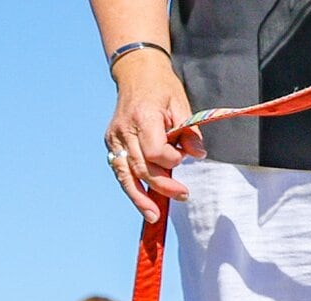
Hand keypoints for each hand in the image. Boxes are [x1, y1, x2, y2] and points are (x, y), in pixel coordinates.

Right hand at [106, 53, 203, 220]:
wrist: (137, 73)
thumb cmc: (163, 89)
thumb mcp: (183, 105)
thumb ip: (190, 133)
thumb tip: (199, 155)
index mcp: (143, 117)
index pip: (154, 151)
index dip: (171, 160)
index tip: (182, 157)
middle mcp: (124, 129)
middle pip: (141, 168)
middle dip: (162, 186)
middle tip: (183, 196)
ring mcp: (114, 137)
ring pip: (125, 175)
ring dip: (140, 198)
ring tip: (153, 216)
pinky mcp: (111, 143)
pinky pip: (120, 170)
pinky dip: (131, 188)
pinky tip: (142, 202)